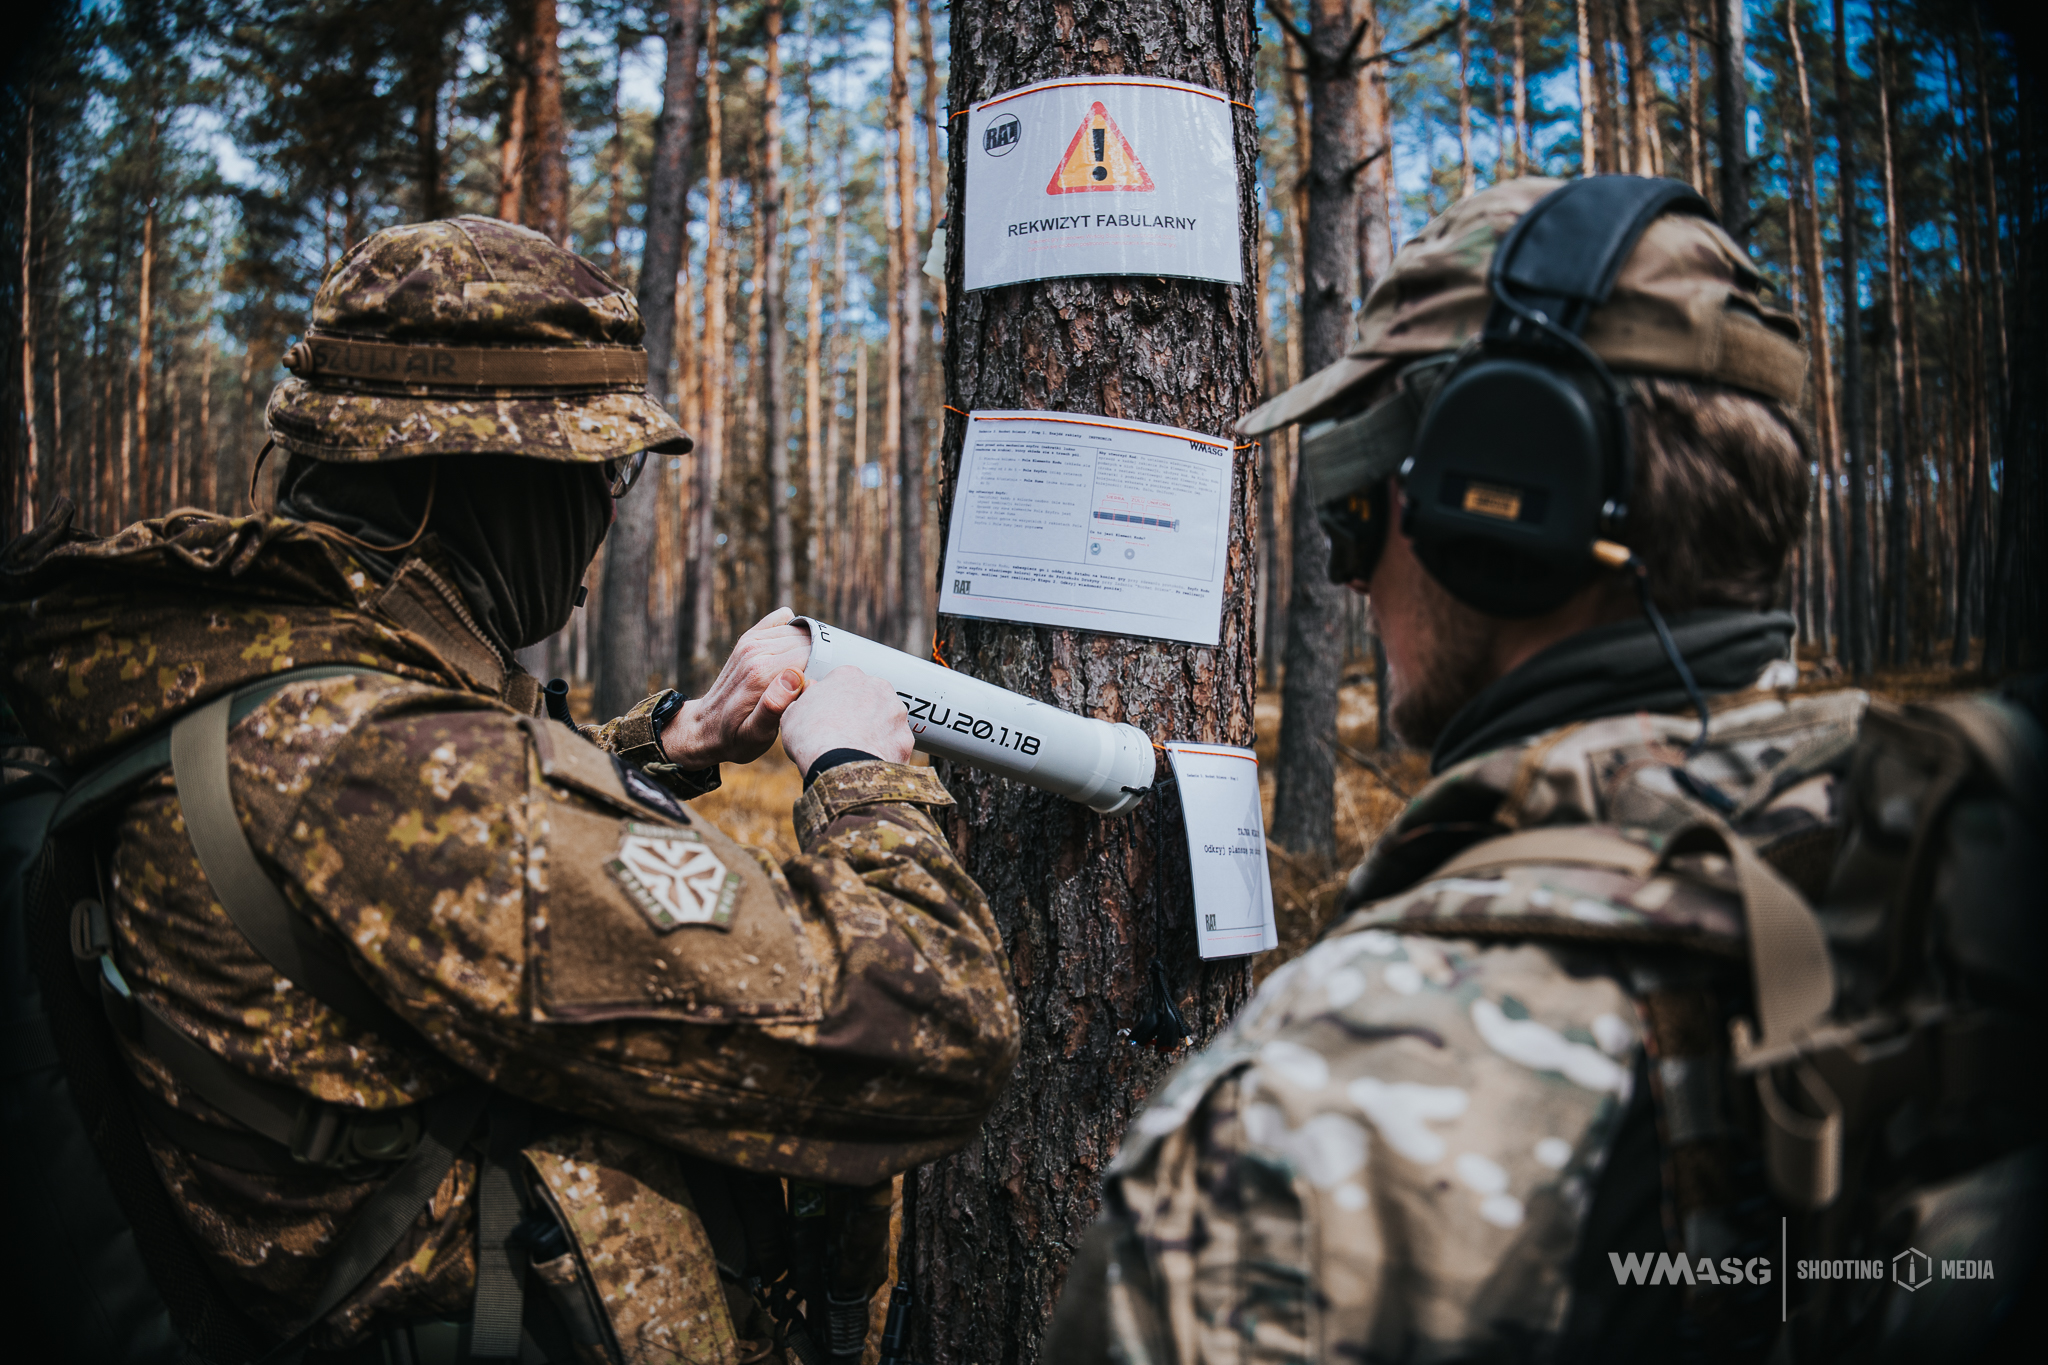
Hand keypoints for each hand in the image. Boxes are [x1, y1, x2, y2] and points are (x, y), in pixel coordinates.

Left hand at [659, 608, 812, 766]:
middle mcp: (755, 651)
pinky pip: (783, 620)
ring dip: (810, 647)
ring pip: (799, 631)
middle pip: (807, 641)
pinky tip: (795, 653)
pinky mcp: (749, 638)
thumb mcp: (755, 736)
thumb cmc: (735, 738)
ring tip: (809, 674)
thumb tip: (795, 677)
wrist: (706, 728)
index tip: (822, 691)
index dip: (824, 670)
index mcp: (761, 673)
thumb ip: (774, 708)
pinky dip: (795, 631)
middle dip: (820, 658)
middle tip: (817, 686)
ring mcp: (750, 641)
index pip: (811, 655)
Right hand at [776, 666, 914, 775]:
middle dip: (860, 711)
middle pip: (870, 697)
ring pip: (887, 719)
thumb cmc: (810, 738)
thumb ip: (804, 699)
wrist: (840, 765)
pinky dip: (885, 751)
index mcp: (848, 676)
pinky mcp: (906, 738)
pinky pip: (895, 743)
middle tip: (844, 732)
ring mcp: (896, 713)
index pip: (843, 681)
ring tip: (857, 750)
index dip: (834, 699)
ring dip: (876, 730)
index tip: (828, 714)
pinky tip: (870, 762)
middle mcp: (878, 687)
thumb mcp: (792, 714)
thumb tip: (811, 694)